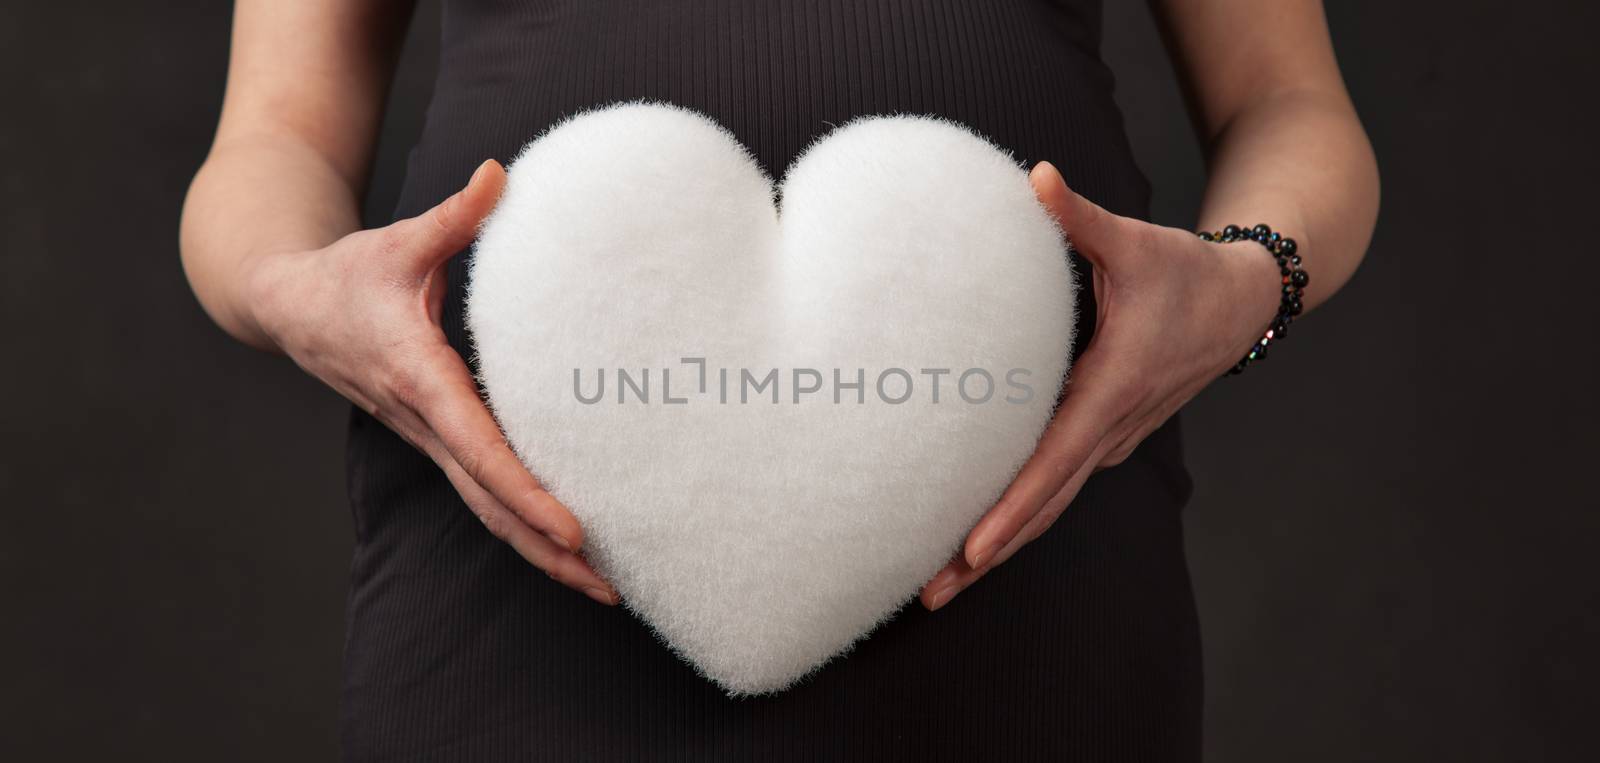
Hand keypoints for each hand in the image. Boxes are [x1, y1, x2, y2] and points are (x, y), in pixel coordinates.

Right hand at [246, 160, 617, 604]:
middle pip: (490, 503)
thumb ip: (454, 216)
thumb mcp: (399, 242)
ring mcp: (427, 438)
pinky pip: (481, 492)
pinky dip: (521, 525)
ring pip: (486, 509)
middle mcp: (424, 422)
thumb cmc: (348, 275)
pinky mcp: (434, 439)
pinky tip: (563, 546)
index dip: (526, 491)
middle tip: (609, 589)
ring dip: (539, 552)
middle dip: (547, 550)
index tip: (572, 529)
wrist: (289, 308)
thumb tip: (499, 173)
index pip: (479, 448)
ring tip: (601, 587)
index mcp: (419, 378)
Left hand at [920, 161, 1283, 610]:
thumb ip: (1079, 215)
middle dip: (985, 556)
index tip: (969, 550)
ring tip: (939, 585)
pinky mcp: (1106, 438)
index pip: (1052, 462)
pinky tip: (976, 534)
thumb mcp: (1135, 241)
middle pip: (1042, 507)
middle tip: (927, 595)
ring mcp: (1111, 440)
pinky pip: (1055, 487)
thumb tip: (1034, 176)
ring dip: (998, 546)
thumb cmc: (1186, 270)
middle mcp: (1111, 429)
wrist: (1244, 301)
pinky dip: (1018, 516)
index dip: (1010, 508)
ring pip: (1048, 505)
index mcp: (1113, 389)